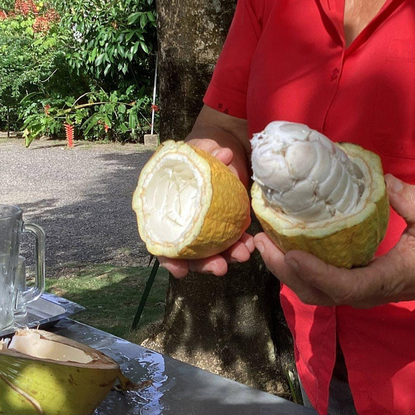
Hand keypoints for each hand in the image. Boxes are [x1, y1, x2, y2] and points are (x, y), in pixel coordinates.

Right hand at [158, 138, 253, 277]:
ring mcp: (207, 226)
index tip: (180, 270)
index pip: (164, 242)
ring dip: (227, 256)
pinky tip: (250, 244)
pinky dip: (240, 243)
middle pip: (190, 254)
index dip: (170, 259)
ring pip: (213, 251)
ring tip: (243, 254)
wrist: (225, 144)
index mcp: (167, 208)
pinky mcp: (226, 223)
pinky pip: (231, 239)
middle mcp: (186, 223)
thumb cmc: (204, 146)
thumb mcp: (201, 146)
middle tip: (221, 267)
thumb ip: (206, 152)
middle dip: (205, 264)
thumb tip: (224, 155)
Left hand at [253, 175, 414, 307]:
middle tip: (261, 242)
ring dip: (283, 272)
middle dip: (285, 271)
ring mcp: (351, 295)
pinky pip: (313, 285)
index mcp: (381, 282)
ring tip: (262, 243)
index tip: (292, 255)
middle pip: (315, 293)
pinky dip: (292, 270)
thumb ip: (414, 203)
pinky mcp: (344, 288)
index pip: (344, 285)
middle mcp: (361, 294)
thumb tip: (386, 180)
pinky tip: (279, 246)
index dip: (317, 273)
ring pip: (310, 292)